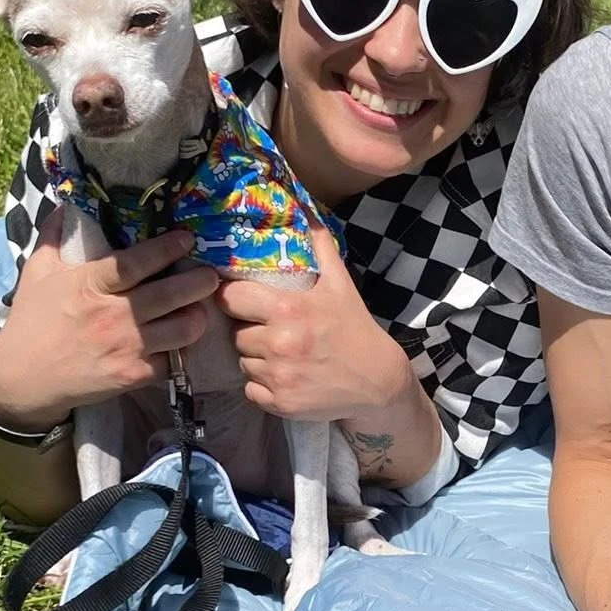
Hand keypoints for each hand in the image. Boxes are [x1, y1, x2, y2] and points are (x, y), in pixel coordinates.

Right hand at [0, 216, 218, 431]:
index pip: (137, 263)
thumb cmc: (33, 321)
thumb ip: (55, 236)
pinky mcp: (134, 376)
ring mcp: (127, 348)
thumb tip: (67, 203)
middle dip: (199, 282)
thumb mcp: (37, 272)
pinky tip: (181, 339)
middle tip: (210, 275)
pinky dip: (181, 350)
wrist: (24, 379)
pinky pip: (174, 360)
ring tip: (199, 307)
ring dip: (197, 316)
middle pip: (172, 294)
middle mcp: (112, 315)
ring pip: (183, 329)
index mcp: (89, 285)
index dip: (167, 248)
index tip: (186, 238)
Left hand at [217, 226, 413, 424]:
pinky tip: (286, 377)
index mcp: (288, 310)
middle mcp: (279, 344)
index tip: (242, 301)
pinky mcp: (280, 403)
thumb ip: (320, 247)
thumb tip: (307, 207)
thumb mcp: (340, 284)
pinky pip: (251, 390)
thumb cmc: (355, 329)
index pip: (231, 299)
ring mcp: (278, 377)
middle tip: (273, 331)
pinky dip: (263, 386)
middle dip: (250, 331)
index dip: (233, 299)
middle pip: (236, 334)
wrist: (379, 381)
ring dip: (257, 359)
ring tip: (283, 355)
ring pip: (243, 363)